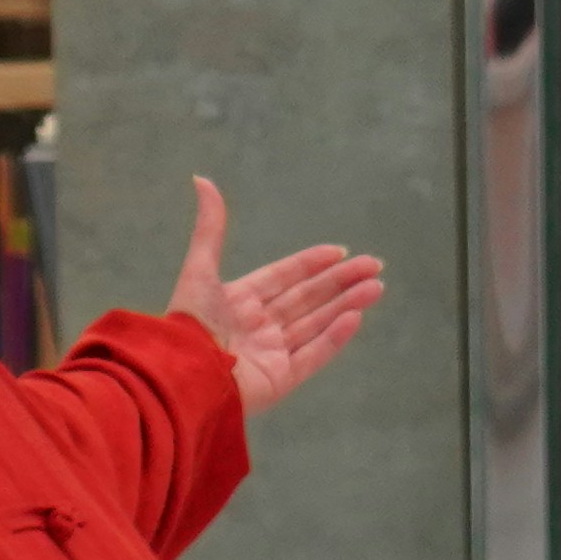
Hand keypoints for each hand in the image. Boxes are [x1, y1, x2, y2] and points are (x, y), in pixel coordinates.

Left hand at [168, 179, 393, 416]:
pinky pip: (313, 355)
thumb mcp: (199, 269)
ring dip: (346, 304)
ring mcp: (271, 354)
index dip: (311, 263)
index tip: (340, 251)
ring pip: (316, 323)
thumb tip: (201, 179)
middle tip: (374, 265)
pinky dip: (335, 337)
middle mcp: (258, 326)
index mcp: (239, 302)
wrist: (184, 375)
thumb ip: (210, 229)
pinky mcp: (280, 380)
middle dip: (340, 282)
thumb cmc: (189, 323)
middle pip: (307, 299)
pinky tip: (356, 317)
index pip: (283, 278)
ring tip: (376, 287)